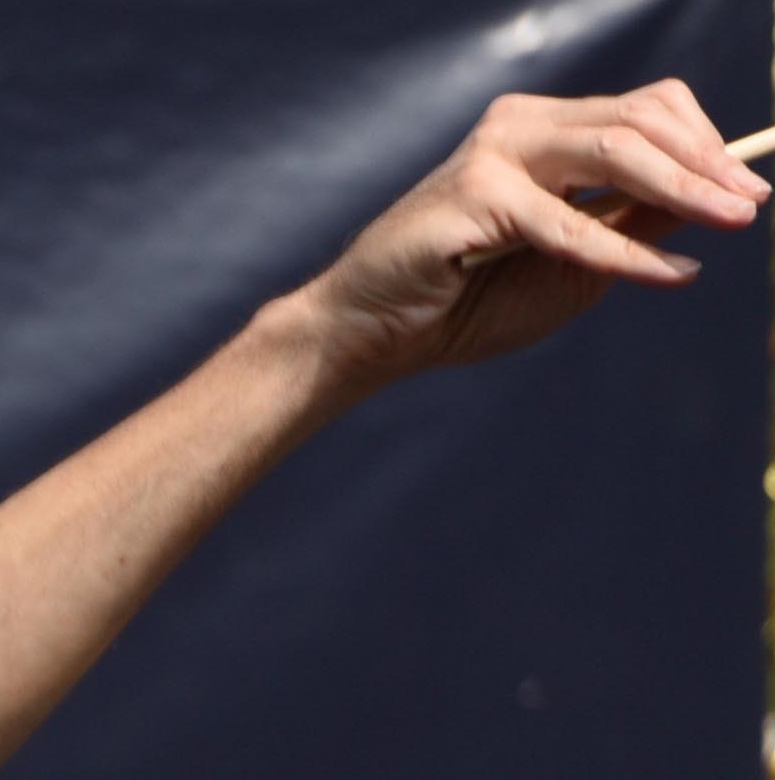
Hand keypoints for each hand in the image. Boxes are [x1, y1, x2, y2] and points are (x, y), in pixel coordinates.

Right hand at [278, 85, 761, 389]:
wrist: (374, 336)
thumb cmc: (466, 303)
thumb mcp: (576, 262)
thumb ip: (632, 223)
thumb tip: (710, 198)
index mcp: (544, 132)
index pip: (646, 111)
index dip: (705, 144)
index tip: (748, 190)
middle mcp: (522, 126)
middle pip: (641, 119)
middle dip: (707, 164)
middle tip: (751, 204)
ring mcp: (495, 152)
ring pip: (615, 150)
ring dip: (684, 188)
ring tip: (731, 222)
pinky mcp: (474, 193)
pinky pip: (571, 222)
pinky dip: (625, 252)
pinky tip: (671, 274)